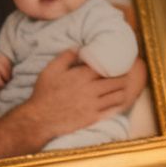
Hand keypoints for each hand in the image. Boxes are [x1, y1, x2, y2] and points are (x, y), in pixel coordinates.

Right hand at [18, 49, 138, 139]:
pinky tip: (118, 101)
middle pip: (117, 82)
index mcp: (82, 76)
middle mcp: (91, 90)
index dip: (116, 65)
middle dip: (123, 77)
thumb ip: (66, 56)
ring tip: (124, 88)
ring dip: (123, 91)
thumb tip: (78, 48)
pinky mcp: (93, 118)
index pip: (108, 67)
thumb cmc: (44, 93)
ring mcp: (93, 105)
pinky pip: (113, 110)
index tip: (119, 63)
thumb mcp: (51, 70)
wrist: (40, 119)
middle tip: (126, 75)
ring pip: (118, 96)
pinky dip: (118, 105)